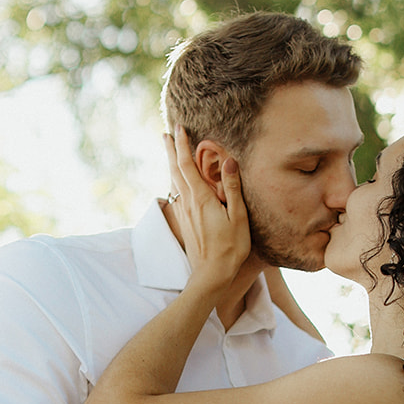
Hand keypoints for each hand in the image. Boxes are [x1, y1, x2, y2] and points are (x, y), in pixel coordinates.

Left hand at [166, 126, 250, 290]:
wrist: (211, 275)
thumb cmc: (230, 248)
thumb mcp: (238, 217)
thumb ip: (233, 188)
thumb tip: (229, 161)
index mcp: (201, 198)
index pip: (187, 165)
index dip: (182, 145)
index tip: (180, 128)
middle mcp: (188, 203)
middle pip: (174, 170)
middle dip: (170, 150)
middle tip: (165, 133)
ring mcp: (184, 213)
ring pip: (173, 182)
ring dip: (170, 164)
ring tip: (168, 151)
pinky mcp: (184, 222)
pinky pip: (176, 194)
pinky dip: (174, 180)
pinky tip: (175, 181)